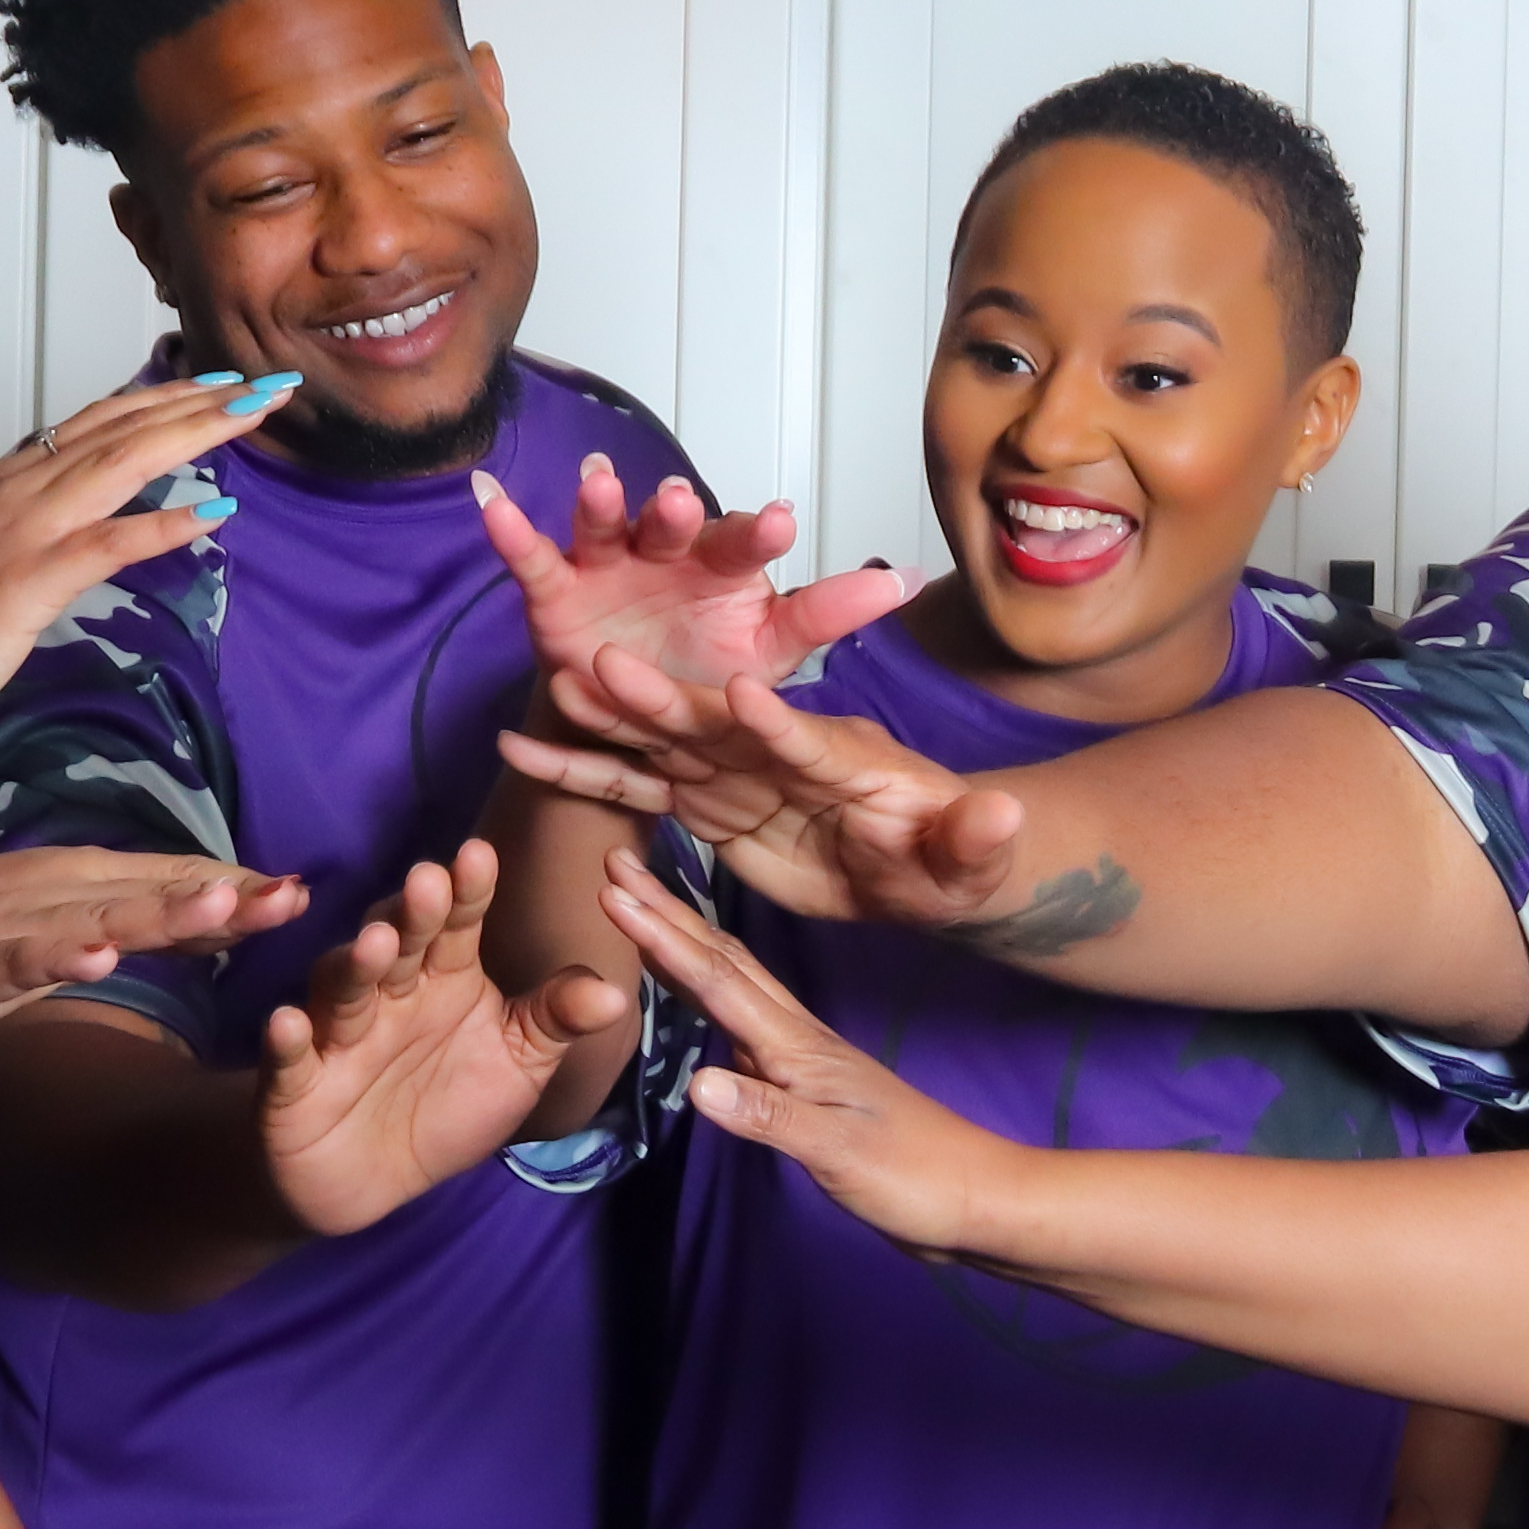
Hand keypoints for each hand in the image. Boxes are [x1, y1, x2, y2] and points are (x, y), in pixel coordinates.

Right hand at [0, 373, 285, 777]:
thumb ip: (43, 525)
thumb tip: (99, 512)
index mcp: (12, 480)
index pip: (104, 420)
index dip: (169, 396)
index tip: (224, 382)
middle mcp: (19, 489)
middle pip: (124, 427)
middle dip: (201, 401)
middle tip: (265, 382)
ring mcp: (21, 531)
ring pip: (122, 462)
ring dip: (195, 434)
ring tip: (252, 415)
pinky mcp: (25, 582)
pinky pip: (106, 543)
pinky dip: (162, 522)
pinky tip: (214, 512)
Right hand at [0, 851, 306, 1036]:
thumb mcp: (82, 918)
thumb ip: (155, 917)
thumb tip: (237, 910)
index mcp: (102, 883)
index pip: (187, 881)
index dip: (249, 890)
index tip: (310, 896)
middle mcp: (75, 892)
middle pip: (163, 894)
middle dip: (230, 899)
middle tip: (294, 899)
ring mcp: (28, 924)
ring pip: (104, 917)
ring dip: (163, 913)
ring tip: (219, 909)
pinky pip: (26, 958)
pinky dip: (63, 957)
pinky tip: (97, 959)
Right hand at [254, 845, 630, 1237]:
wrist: (371, 1180)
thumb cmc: (448, 1105)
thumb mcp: (517, 1065)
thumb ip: (555, 1022)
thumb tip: (616, 992)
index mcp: (444, 978)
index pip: (457, 927)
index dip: (467, 893)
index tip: (480, 856)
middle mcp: (387, 992)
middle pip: (398, 944)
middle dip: (411, 915)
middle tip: (429, 882)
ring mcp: (336, 1032)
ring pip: (342, 990)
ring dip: (355, 965)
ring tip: (375, 944)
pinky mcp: (293, 1082)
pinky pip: (288, 1057)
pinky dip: (286, 1041)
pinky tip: (288, 1023)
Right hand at [470, 458, 912, 723]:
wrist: (634, 717)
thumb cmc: (708, 670)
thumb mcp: (772, 652)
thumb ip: (828, 614)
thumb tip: (909, 579)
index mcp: (721, 567)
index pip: (744, 541)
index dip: (758, 531)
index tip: (782, 520)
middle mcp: (665, 552)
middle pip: (671, 524)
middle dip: (674, 512)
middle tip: (683, 501)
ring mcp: (607, 564)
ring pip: (604, 523)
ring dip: (600, 503)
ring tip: (598, 483)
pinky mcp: (555, 590)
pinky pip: (530, 557)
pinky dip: (509, 528)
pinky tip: (490, 501)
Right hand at [496, 672, 1028, 931]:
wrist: (922, 866)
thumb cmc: (953, 855)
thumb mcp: (972, 856)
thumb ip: (975, 837)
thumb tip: (1004, 817)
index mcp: (841, 757)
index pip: (806, 736)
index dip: (776, 719)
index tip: (739, 691)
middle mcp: (776, 750)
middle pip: (713, 723)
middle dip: (663, 696)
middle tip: (607, 661)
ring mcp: (734, 773)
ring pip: (660, 741)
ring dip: (609, 718)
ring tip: (551, 686)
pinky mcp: (705, 804)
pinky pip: (636, 786)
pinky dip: (584, 772)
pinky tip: (523, 755)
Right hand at [593, 848, 1027, 1263]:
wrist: (976, 1198)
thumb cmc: (915, 1179)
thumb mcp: (838, 1154)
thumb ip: (768, 1116)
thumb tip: (695, 1082)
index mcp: (800, 1047)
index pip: (718, 980)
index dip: (662, 935)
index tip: (612, 888)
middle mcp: (798, 1038)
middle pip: (722, 960)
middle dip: (666, 912)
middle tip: (615, 864)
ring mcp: (805, 1057)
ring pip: (734, 980)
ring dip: (686, 939)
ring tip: (644, 903)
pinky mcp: (808, 1082)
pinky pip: (743, 1017)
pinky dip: (710, 988)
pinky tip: (699, 990)